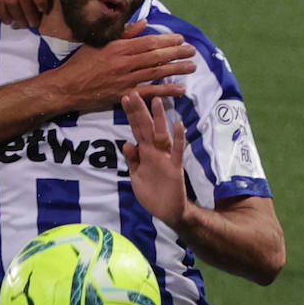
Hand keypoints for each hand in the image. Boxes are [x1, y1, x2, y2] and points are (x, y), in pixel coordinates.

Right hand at [57, 23, 195, 111]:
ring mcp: (125, 80)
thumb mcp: (99, 43)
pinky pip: (149, 92)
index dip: (167, 40)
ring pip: (156, 73)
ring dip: (176, 70)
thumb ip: (123, 33)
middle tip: (192, 51)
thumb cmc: (80, 64)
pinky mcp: (124, 95)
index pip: (149, 42)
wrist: (66, 87)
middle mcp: (124, 63)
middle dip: (177, 53)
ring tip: (192, 67)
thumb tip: (144, 23)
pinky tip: (180, 89)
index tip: (180, 39)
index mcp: (119, 47)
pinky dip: (166, 90)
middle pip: (156, 56)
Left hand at [121, 94, 186, 225]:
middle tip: (133, 92)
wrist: (167, 211)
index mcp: (144, 152)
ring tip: (156, 102)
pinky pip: (178, 151)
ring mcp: (166, 158)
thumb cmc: (152, 192)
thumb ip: (132, 159)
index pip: (136, 129)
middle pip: (146, 128)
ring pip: (162, 134)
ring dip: (159, 119)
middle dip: (139, 111)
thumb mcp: (136, 176)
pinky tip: (179, 125)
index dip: (130, 115)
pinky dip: (179, 139)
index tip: (124, 98)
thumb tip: (126, 143)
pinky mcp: (175, 168)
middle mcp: (155, 151)